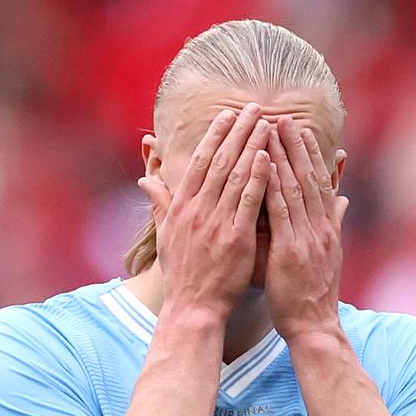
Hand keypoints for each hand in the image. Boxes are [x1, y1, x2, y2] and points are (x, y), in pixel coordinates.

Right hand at [138, 103, 271, 322]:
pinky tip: (270, 159)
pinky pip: (249, 203)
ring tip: (268, 124)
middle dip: (238, 132)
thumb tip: (146, 179)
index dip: (215, 135)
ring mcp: (216, 224)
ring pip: (236, 176)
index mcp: (181, 207)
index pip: (199, 162)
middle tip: (255, 108)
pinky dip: (259, 179)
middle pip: (219, 162)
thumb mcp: (164, 235)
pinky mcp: (235, 240)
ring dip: (253, 147)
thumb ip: (160, 203)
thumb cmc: (182, 273)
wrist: (193, 307)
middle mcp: (197, 211)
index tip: (228, 114)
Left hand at [264, 117, 348, 341]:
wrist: (314, 327)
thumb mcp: (327, 256)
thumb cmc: (314, 297)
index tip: (297, 129)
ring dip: (282, 157)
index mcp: (327, 228)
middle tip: (281, 117)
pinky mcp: (291, 251)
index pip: (318, 183)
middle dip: (295, 146)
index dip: (309, 155)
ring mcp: (307, 238)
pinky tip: (262, 166)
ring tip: (269, 130)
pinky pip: (280, 213)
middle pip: (308, 178)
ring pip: (294, 189)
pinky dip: (272, 187)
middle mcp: (320, 228)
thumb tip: (344, 200)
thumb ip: (333, 224)